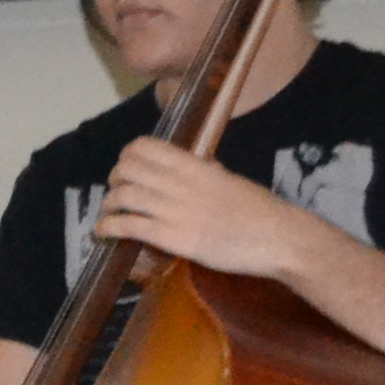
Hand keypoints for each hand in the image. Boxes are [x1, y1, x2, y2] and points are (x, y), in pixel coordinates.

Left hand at [95, 136, 311, 280]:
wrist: (278, 237)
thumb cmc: (259, 210)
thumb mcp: (230, 179)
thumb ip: (207, 171)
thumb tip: (196, 163)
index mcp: (195, 165)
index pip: (145, 147)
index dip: (127, 156)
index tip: (127, 168)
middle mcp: (181, 183)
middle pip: (127, 170)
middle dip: (115, 180)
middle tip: (117, 192)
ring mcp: (176, 210)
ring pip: (123, 196)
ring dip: (109, 205)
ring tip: (109, 214)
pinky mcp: (174, 237)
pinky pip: (130, 226)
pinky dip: (109, 227)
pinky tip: (105, 232)